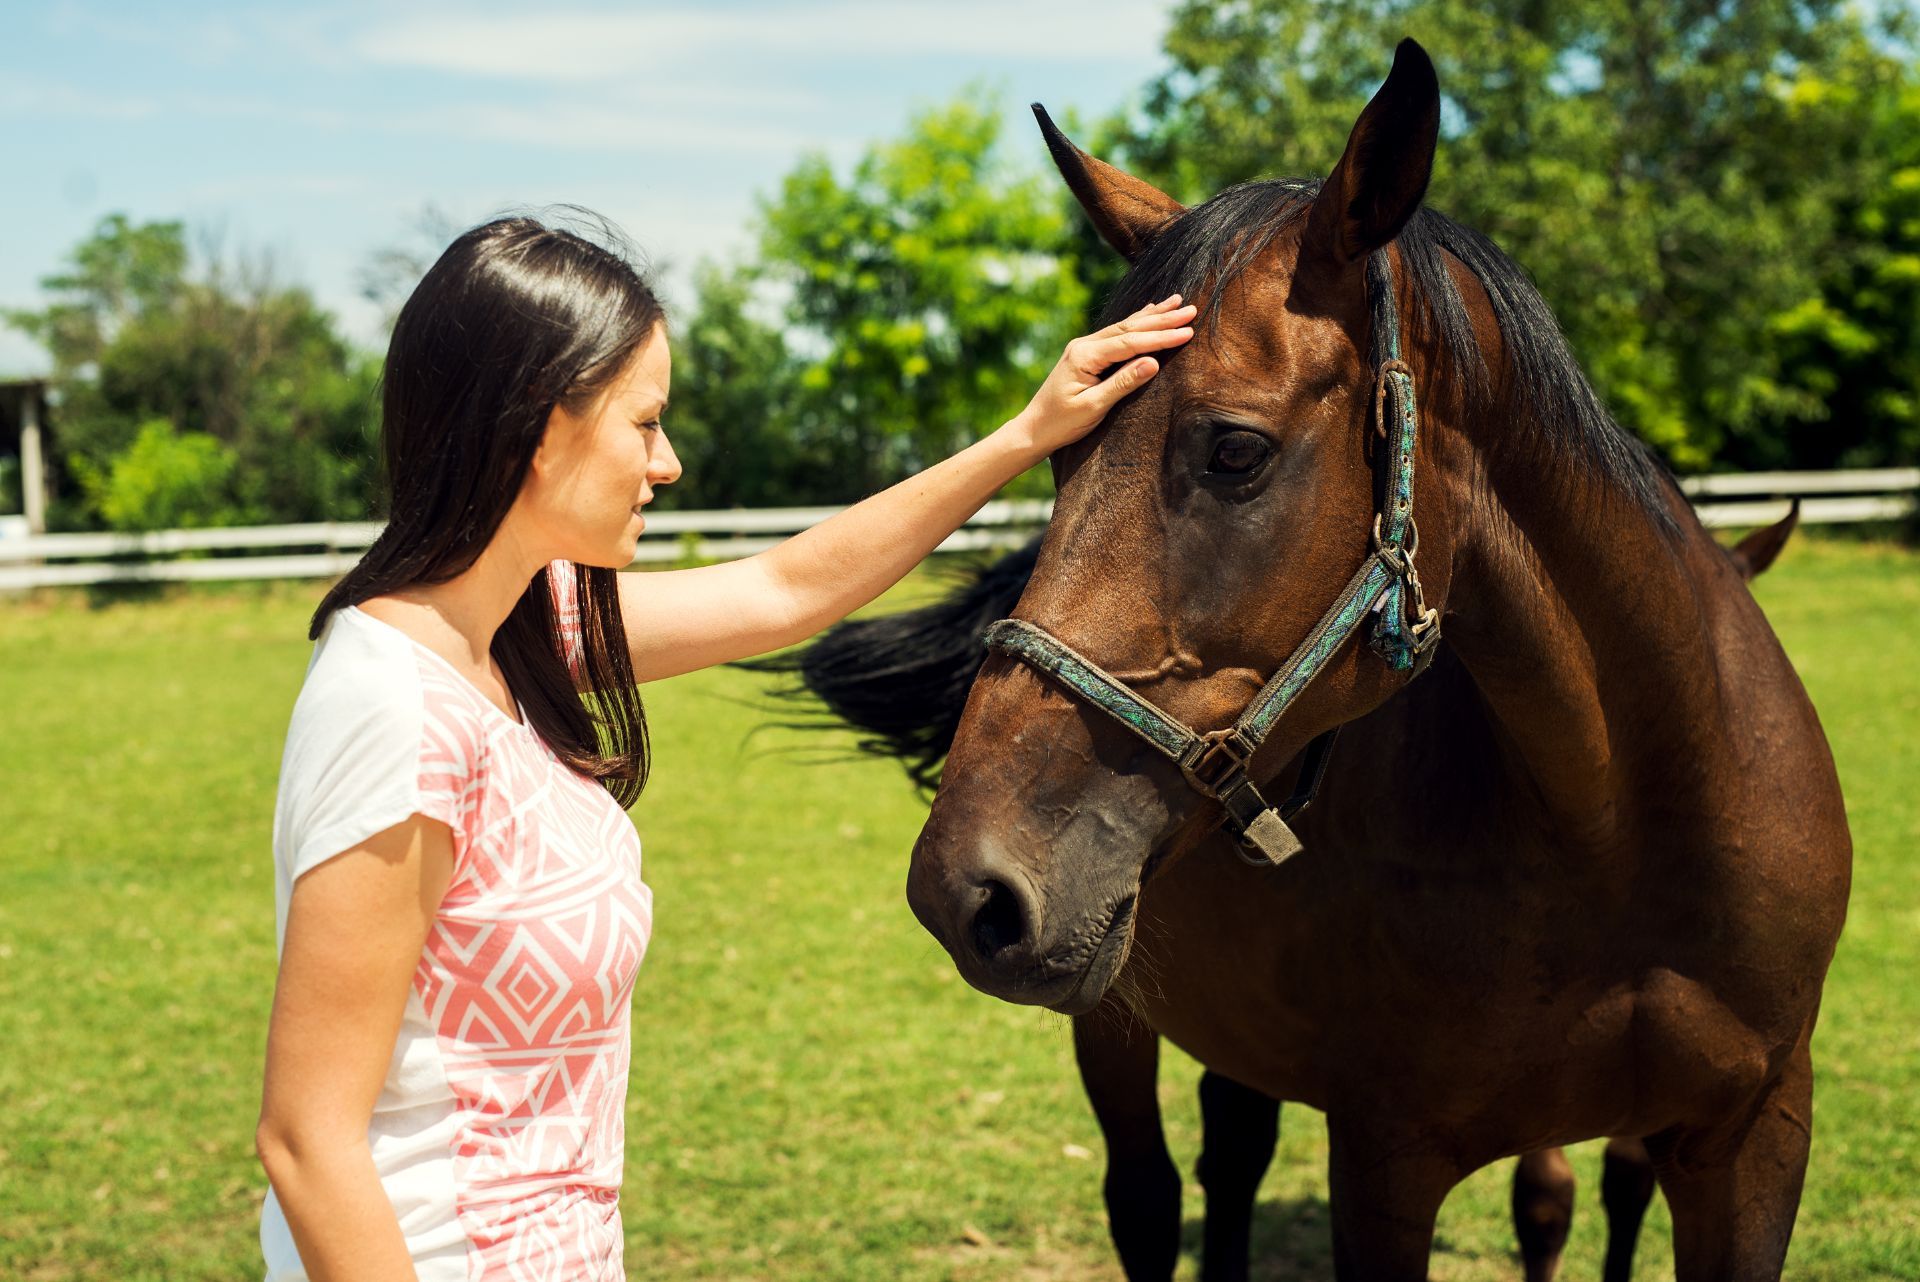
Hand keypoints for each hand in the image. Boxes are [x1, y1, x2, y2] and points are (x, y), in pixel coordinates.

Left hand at [1008, 295, 1196, 456]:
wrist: (1034, 428)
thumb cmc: (1062, 423)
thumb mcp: (1094, 407)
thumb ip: (1123, 383)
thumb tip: (1153, 362)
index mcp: (1085, 356)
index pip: (1130, 342)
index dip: (1160, 337)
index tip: (1188, 331)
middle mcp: (1084, 345)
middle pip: (1130, 328)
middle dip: (1162, 319)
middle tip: (1191, 309)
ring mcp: (1084, 346)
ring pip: (1124, 326)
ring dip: (1152, 315)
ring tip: (1177, 302)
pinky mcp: (1086, 353)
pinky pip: (1117, 333)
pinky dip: (1137, 322)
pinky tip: (1149, 311)